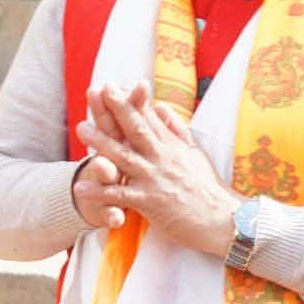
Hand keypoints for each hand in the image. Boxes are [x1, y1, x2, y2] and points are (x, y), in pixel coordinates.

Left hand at [75, 82, 239, 256]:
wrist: (223, 219)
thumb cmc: (208, 187)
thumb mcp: (194, 153)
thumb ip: (176, 129)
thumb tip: (160, 106)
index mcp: (171, 146)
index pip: (149, 118)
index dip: (132, 99)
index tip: (114, 84)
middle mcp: (162, 158)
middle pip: (136, 129)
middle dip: (117, 108)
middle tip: (97, 89)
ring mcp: (155, 179)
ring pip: (124, 157)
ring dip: (101, 143)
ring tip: (81, 128)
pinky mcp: (150, 202)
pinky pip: (120, 195)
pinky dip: (100, 191)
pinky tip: (80, 186)